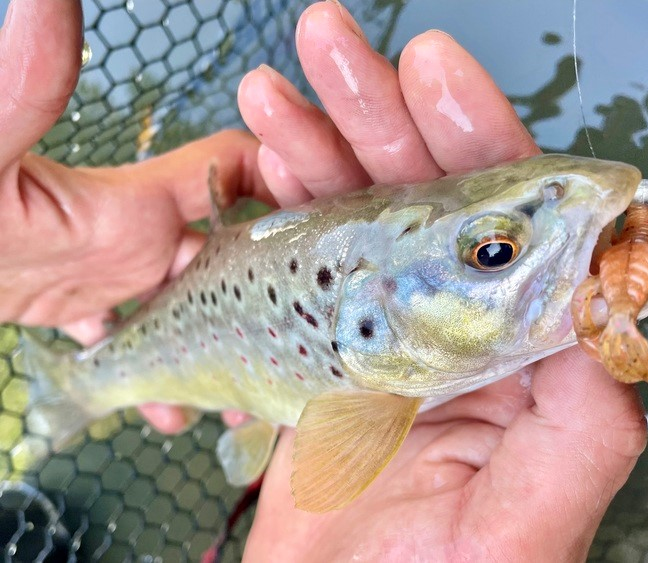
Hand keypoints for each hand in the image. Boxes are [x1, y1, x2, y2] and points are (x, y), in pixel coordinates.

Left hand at [0, 1, 269, 430]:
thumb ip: (22, 85)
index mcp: (135, 202)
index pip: (231, 173)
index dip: (281, 185)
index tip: (322, 229)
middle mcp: (136, 235)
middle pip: (225, 258)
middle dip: (264, 295)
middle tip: (296, 346)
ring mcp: (109, 275)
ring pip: (187, 311)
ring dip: (216, 349)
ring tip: (238, 400)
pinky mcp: (78, 309)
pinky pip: (132, 344)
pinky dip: (153, 376)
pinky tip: (165, 413)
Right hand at [237, 3, 646, 559]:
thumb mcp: (523, 528)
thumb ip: (581, 430)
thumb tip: (607, 315)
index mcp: (521, 360)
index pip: (513, 226)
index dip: (476, 139)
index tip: (431, 75)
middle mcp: (459, 333)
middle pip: (425, 200)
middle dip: (378, 118)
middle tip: (329, 50)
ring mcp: (383, 336)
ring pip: (355, 220)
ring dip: (316, 151)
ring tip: (272, 97)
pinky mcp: (320, 352)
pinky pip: (299, 266)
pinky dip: (273, 215)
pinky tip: (253, 169)